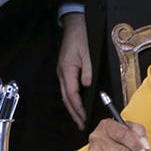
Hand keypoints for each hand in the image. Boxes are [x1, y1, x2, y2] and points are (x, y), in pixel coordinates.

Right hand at [57, 13, 92, 129]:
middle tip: (81, 125)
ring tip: (79, 118)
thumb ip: (88, 71)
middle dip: (73, 113)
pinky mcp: (65, 70)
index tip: (84, 119)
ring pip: (65, 94)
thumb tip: (87, 86)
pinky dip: (72, 99)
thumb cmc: (81, 37)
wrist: (74, 25)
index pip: (72, 95)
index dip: (78, 108)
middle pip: (66, 98)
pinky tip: (77, 103)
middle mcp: (62, 73)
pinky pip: (67, 88)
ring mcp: (62, 71)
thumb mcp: (88, 53)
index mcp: (67, 70)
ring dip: (72, 107)